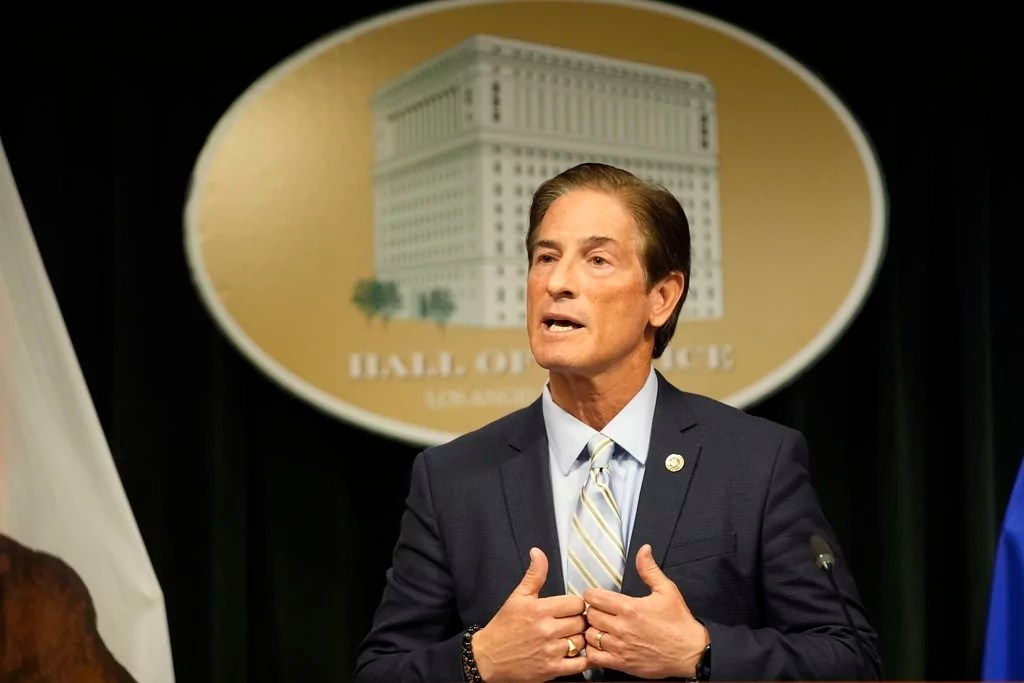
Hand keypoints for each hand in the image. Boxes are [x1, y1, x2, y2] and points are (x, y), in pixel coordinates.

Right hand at [472, 548, 589, 682]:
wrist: (488, 657)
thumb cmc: (504, 625)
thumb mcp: (517, 597)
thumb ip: (534, 575)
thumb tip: (538, 552)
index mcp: (540, 610)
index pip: (576, 603)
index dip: (575, 605)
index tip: (569, 609)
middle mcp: (547, 630)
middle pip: (581, 622)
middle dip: (578, 622)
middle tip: (570, 623)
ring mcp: (550, 652)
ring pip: (581, 642)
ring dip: (579, 640)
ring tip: (570, 638)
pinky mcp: (551, 670)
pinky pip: (580, 664)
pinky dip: (582, 659)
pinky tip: (574, 654)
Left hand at [582, 544, 708, 678]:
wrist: (691, 652)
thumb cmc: (679, 622)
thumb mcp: (667, 590)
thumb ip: (649, 569)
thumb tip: (643, 549)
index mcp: (630, 607)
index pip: (593, 598)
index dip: (592, 595)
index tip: (597, 597)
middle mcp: (622, 628)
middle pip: (589, 615)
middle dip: (592, 611)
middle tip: (601, 612)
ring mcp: (620, 647)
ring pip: (589, 636)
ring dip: (592, 631)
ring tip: (601, 628)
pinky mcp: (621, 664)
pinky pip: (594, 657)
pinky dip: (593, 650)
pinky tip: (602, 645)